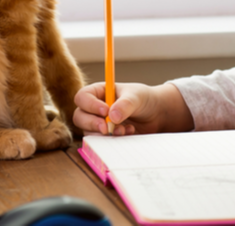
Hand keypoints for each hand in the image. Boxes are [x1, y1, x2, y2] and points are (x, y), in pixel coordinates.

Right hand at [73, 82, 193, 135]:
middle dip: (92, 123)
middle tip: (106, 128)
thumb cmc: (143, 98)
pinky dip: (113, 140)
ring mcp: (99, 123)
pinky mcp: (106, 136)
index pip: (82, 97)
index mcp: (98, 92)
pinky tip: (128, 132)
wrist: (155, 114)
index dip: (90, 105)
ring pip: (88, 131)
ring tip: (123, 130)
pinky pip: (101, 142)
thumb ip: (125, 104)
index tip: (105, 111)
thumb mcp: (136, 97)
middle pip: (79, 116)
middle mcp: (94, 108)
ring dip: (104, 134)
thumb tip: (112, 116)